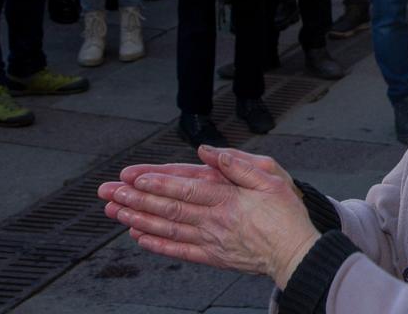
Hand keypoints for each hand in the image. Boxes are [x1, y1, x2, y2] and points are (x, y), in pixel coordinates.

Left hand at [98, 145, 318, 286]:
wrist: (295, 252)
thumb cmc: (287, 215)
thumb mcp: (272, 179)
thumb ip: (239, 165)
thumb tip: (209, 152)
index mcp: (229, 199)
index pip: (187, 188)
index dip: (159, 183)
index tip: (135, 178)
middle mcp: (215, 220)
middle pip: (170, 208)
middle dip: (138, 199)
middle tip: (112, 192)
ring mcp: (211, 240)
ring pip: (169, 228)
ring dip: (140, 219)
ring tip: (116, 211)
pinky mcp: (212, 256)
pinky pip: (179, 250)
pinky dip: (156, 244)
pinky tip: (139, 237)